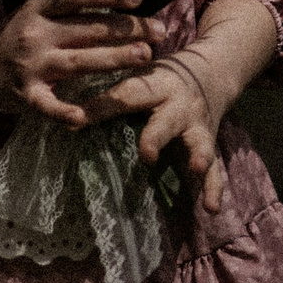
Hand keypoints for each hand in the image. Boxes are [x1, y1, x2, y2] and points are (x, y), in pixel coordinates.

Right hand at [0, 0, 152, 126]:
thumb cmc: (9, 37)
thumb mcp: (32, 13)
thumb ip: (64, 8)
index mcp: (36, 8)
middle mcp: (35, 33)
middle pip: (87, 28)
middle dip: (128, 29)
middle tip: (159, 31)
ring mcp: (31, 65)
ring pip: (80, 62)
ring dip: (114, 59)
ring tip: (144, 56)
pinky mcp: (25, 95)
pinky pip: (48, 105)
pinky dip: (64, 112)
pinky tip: (83, 118)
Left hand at [84, 54, 232, 211]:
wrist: (210, 72)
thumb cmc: (158, 80)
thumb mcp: (137, 79)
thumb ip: (110, 99)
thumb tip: (66, 118)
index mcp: (154, 87)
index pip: (125, 96)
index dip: (101, 107)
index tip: (76, 121)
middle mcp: (178, 106)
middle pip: (166, 122)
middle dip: (156, 137)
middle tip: (147, 155)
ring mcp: (196, 126)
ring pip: (198, 142)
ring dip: (198, 156)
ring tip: (196, 169)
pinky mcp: (208, 144)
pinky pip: (215, 169)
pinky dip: (214, 188)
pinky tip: (211, 209)